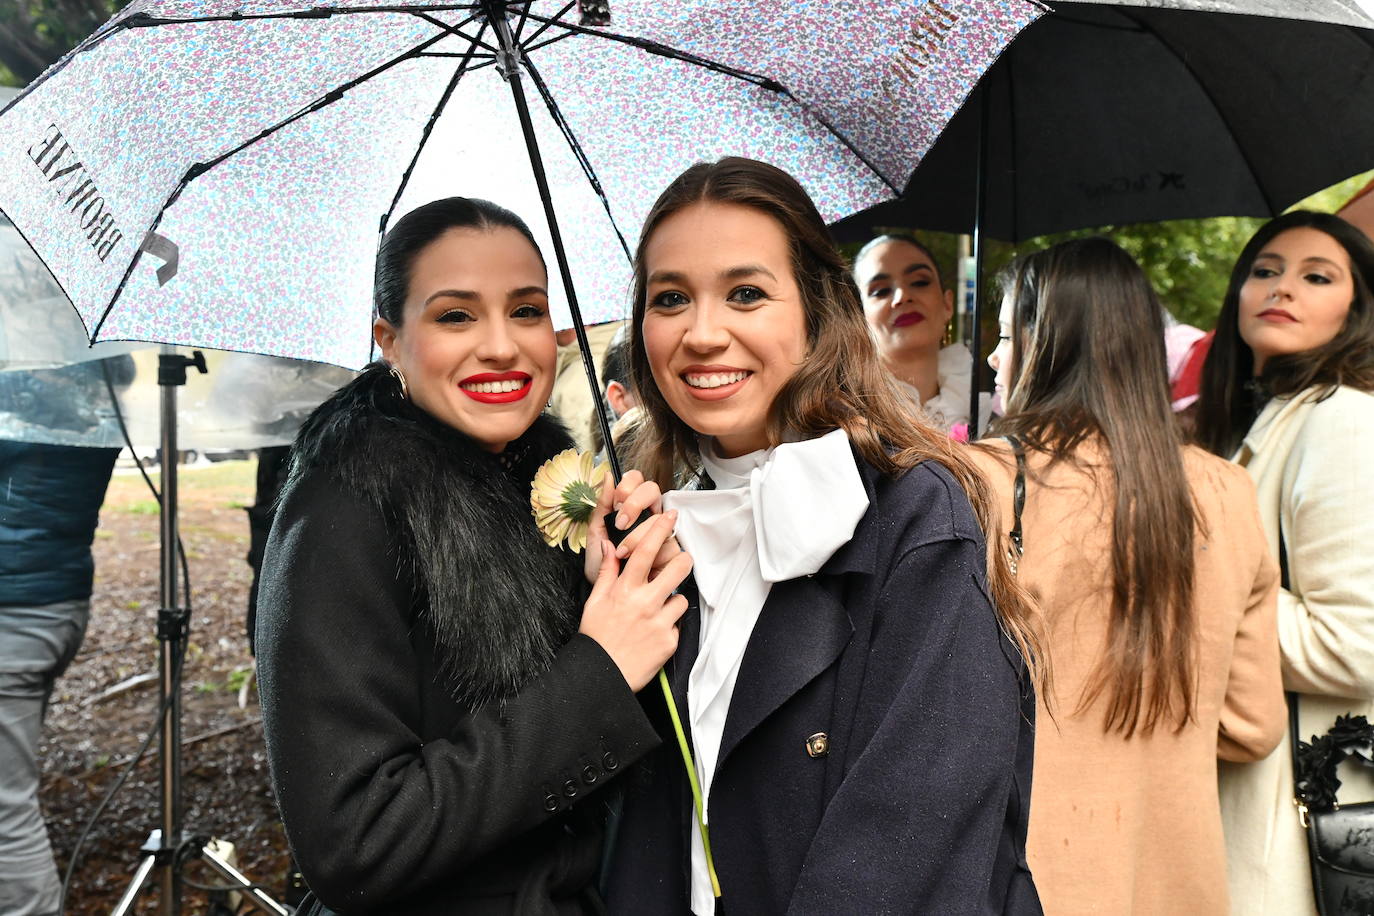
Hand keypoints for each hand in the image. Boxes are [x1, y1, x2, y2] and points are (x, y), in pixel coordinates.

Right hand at [581, 511, 692, 691]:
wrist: (602, 675)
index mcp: (625, 590)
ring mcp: (660, 623)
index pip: (646, 551)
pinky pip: (677, 624)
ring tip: (657, 611)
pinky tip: (654, 633)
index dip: (660, 530)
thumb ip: (607, 572)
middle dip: (682, 561)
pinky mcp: (670, 642)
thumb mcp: (595, 601)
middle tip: (679, 563)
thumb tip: (608, 546)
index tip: (670, 516)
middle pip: (678, 568)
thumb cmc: (597, 637)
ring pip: (681, 598)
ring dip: (672, 601)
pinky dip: (669, 626)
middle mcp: (645, 603)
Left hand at [584, 470, 680, 582]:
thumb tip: (608, 476)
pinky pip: (670, 545)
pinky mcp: (672, 553)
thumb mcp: (596, 534)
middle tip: (620, 524)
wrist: (607, 594)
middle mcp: (648, 515)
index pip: (636, 480)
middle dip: (634, 505)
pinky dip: (654, 556)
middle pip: (652, 490)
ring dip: (638, 536)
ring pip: (660, 519)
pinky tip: (642, 566)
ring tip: (622, 552)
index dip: (628, 486)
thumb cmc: (601, 564)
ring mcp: (662, 532)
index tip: (616, 503)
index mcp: (630, 506)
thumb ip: (602, 506)